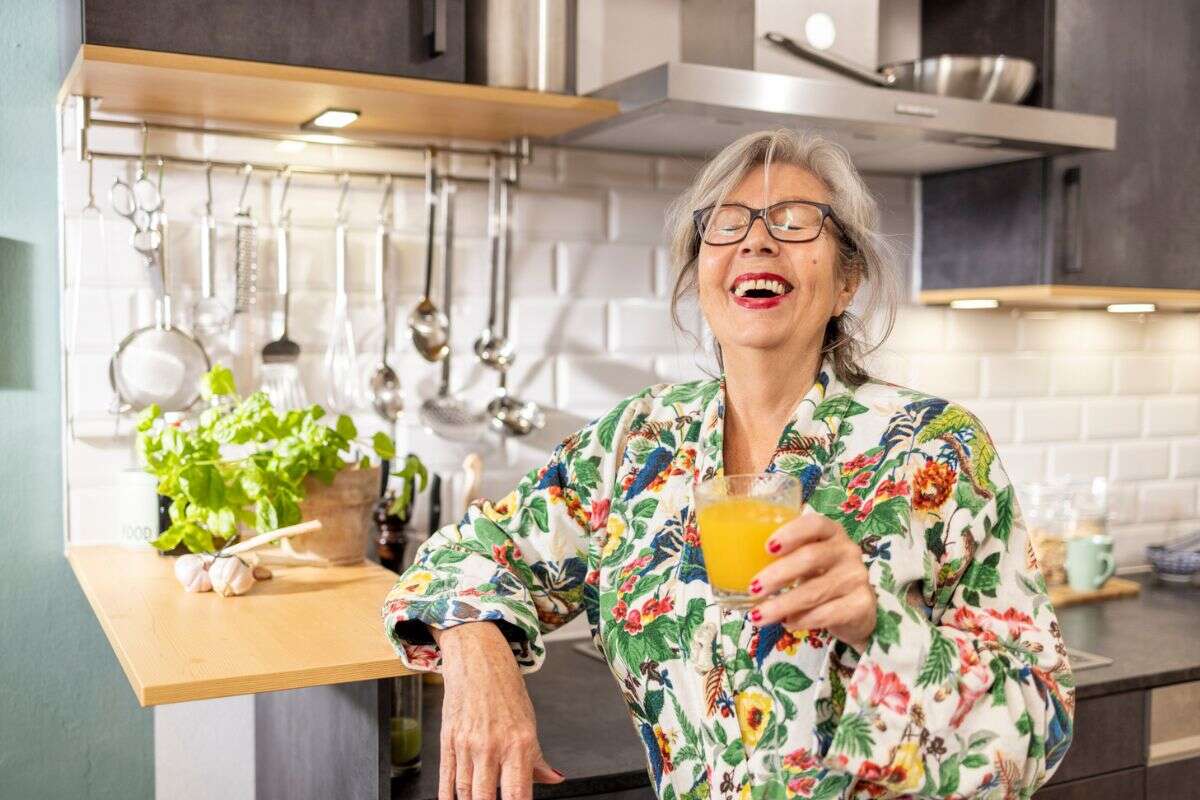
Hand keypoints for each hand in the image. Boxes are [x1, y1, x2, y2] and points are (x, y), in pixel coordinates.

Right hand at [433, 623, 564, 799]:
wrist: (478, 661)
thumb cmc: (505, 691)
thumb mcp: (529, 724)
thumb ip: (538, 759)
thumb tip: (555, 778)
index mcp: (519, 744)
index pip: (518, 795)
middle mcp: (492, 747)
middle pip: (486, 799)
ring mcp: (467, 745)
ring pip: (465, 793)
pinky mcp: (448, 741)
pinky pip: (446, 780)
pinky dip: (448, 797)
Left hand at [747, 511, 876, 651]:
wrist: (856, 609)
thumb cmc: (820, 577)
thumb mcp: (804, 561)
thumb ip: (782, 557)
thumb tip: (733, 566)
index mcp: (831, 532)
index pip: (815, 524)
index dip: (791, 533)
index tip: (767, 547)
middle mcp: (847, 550)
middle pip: (811, 558)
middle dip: (778, 574)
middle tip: (753, 588)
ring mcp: (857, 577)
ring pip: (815, 591)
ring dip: (783, 604)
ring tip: (758, 615)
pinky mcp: (862, 605)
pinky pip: (828, 613)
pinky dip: (803, 620)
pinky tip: (787, 623)